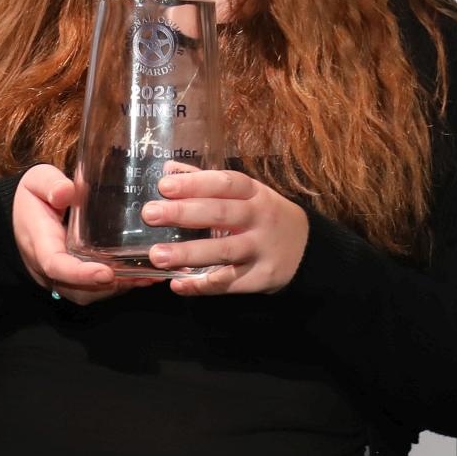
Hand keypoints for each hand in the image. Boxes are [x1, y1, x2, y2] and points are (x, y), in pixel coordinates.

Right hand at [11, 162, 148, 304]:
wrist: (21, 214)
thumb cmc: (34, 197)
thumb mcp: (37, 181)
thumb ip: (50, 184)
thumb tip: (66, 191)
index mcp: (39, 242)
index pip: (56, 265)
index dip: (80, 274)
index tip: (106, 273)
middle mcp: (47, 267)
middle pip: (76, 290)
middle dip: (107, 287)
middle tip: (141, 275)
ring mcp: (58, 277)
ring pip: (86, 295)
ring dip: (115, 289)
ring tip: (147, 276)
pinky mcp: (70, 280)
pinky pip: (90, 292)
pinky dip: (115, 287)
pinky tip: (140, 275)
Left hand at [143, 166, 308, 293]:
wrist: (306, 249)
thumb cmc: (264, 216)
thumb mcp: (246, 194)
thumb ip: (207, 182)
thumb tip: (168, 170)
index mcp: (255, 193)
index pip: (226, 183)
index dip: (195, 183)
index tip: (164, 186)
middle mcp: (260, 219)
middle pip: (221, 214)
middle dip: (184, 213)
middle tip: (150, 215)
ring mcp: (261, 250)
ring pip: (224, 251)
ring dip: (189, 253)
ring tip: (157, 255)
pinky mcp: (261, 278)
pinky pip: (229, 283)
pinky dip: (202, 285)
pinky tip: (177, 284)